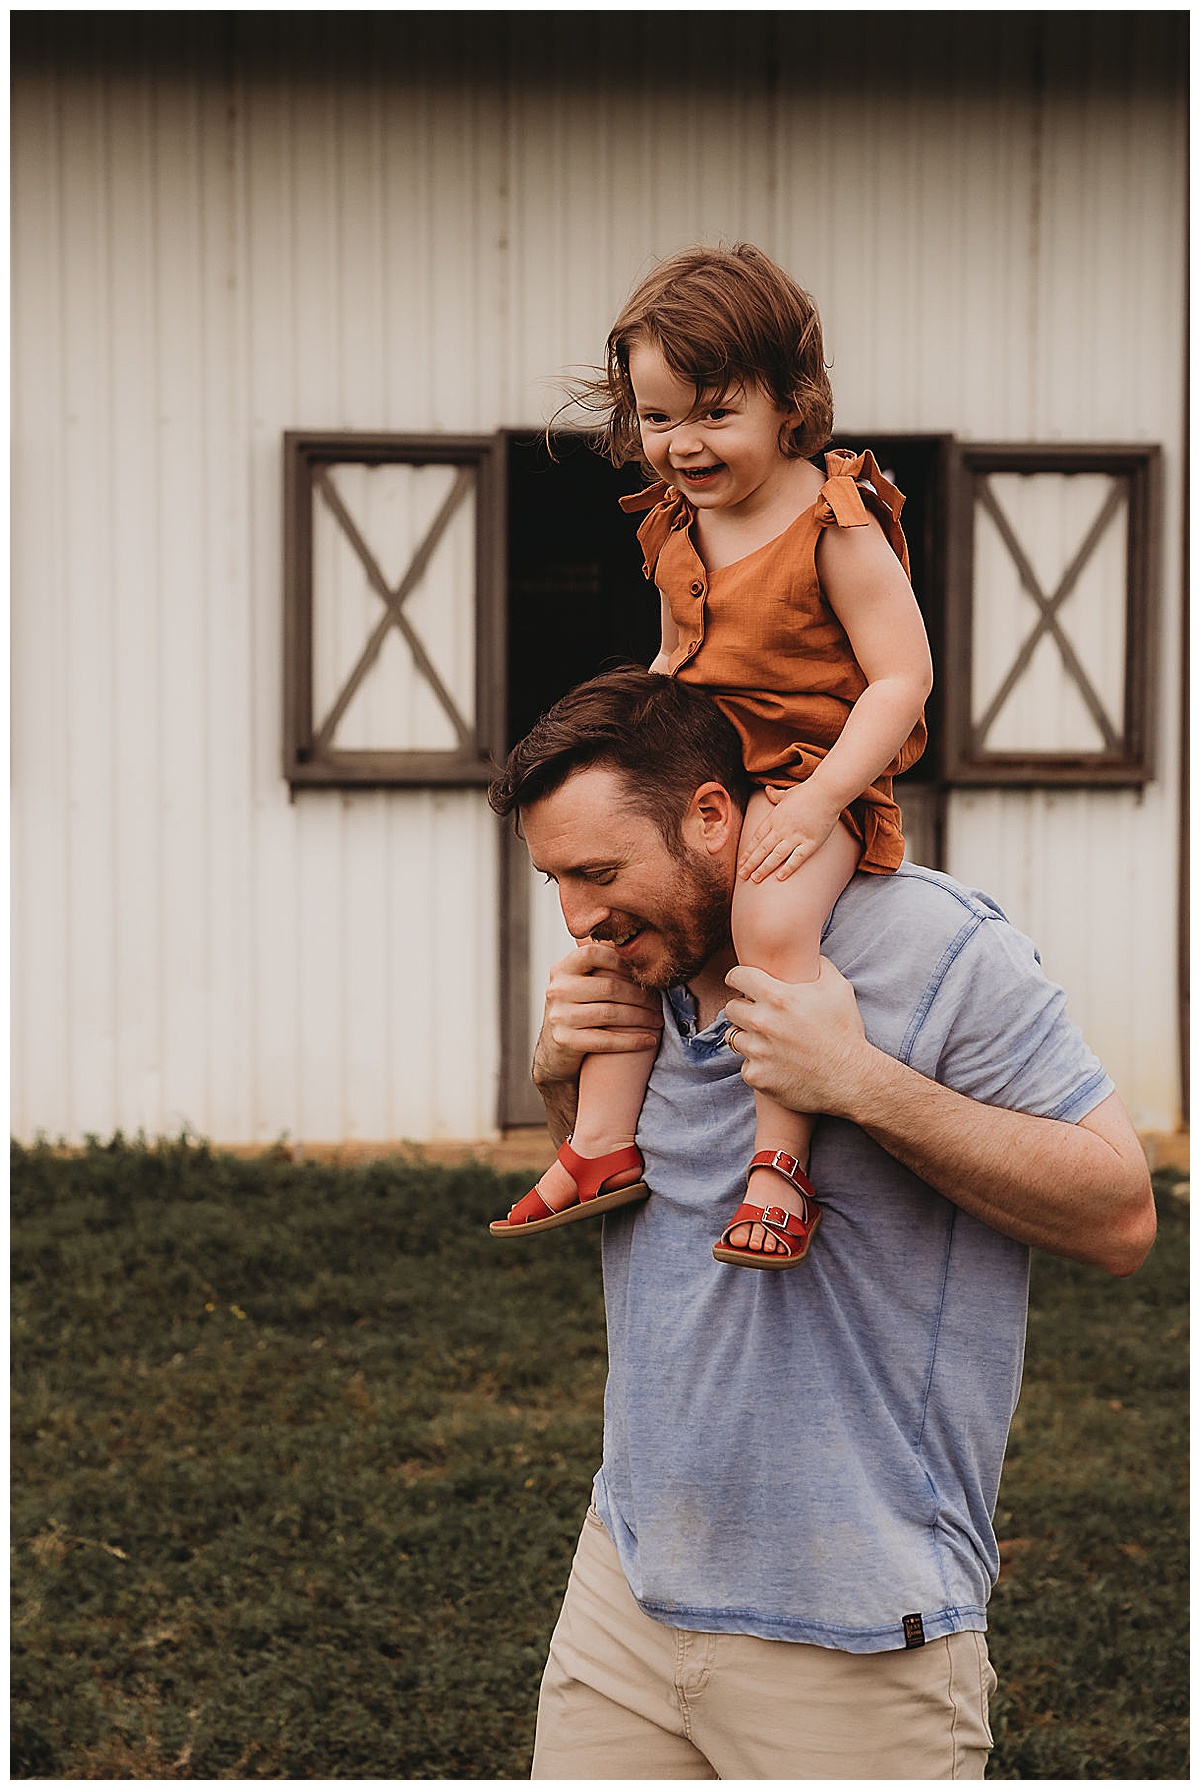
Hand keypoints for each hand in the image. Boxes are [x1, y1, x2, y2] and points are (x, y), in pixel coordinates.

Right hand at [532, 941, 662, 1089]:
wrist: (555, 1051)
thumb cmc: (580, 1011)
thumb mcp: (582, 984)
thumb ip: (603, 968)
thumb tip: (643, 951)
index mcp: (563, 968)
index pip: (595, 953)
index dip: (623, 961)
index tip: (644, 975)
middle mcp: (557, 989)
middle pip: (610, 987)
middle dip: (642, 996)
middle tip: (660, 1004)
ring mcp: (559, 1015)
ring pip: (611, 1013)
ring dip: (642, 1018)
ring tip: (658, 1020)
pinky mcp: (564, 1040)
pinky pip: (606, 1040)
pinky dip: (632, 1040)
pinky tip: (649, 1040)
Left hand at [724, 958, 877, 1116]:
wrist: (851, 1079)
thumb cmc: (845, 1032)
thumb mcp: (839, 989)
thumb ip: (819, 966)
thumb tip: (810, 956)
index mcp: (777, 997)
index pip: (737, 977)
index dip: (738, 978)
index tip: (739, 982)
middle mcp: (761, 1022)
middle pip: (731, 1008)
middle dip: (743, 1008)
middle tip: (760, 1015)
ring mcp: (756, 1051)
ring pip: (735, 1037)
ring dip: (749, 1037)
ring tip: (770, 1041)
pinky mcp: (756, 1076)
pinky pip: (746, 1065)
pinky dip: (758, 1064)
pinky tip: (777, 1064)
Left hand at [737, 783, 841, 881]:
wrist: (827, 791)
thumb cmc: (808, 791)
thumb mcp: (787, 793)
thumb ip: (775, 795)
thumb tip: (766, 789)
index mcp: (774, 818)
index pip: (757, 838)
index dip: (748, 851)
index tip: (741, 862)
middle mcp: (782, 829)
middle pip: (762, 849)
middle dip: (751, 863)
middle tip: (742, 875)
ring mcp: (796, 836)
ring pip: (775, 856)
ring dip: (764, 868)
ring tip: (755, 879)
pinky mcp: (811, 842)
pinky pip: (797, 858)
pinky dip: (788, 868)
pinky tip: (779, 878)